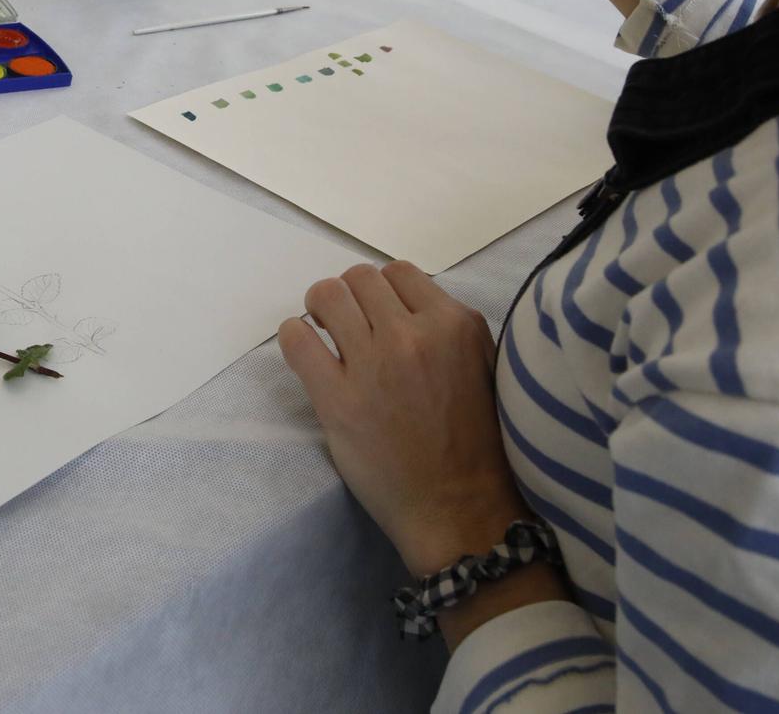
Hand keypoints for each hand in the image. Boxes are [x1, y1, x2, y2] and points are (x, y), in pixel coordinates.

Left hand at [279, 261, 529, 574]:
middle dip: (351, 298)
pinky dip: (295, 337)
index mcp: (454, 324)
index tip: (378, 316)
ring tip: (326, 335)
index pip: (398, 272)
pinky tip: (306, 353)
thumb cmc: (476, 443)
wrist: (458, 507)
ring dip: (320, 310)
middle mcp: (412, 335)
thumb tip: (404, 302)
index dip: (383, 292)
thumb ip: (448, 328)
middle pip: (359, 278)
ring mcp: (372, 365)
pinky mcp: (337, 399)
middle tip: (348, 327)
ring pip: (326, 295)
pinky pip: (297, 339)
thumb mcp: (483, 367)